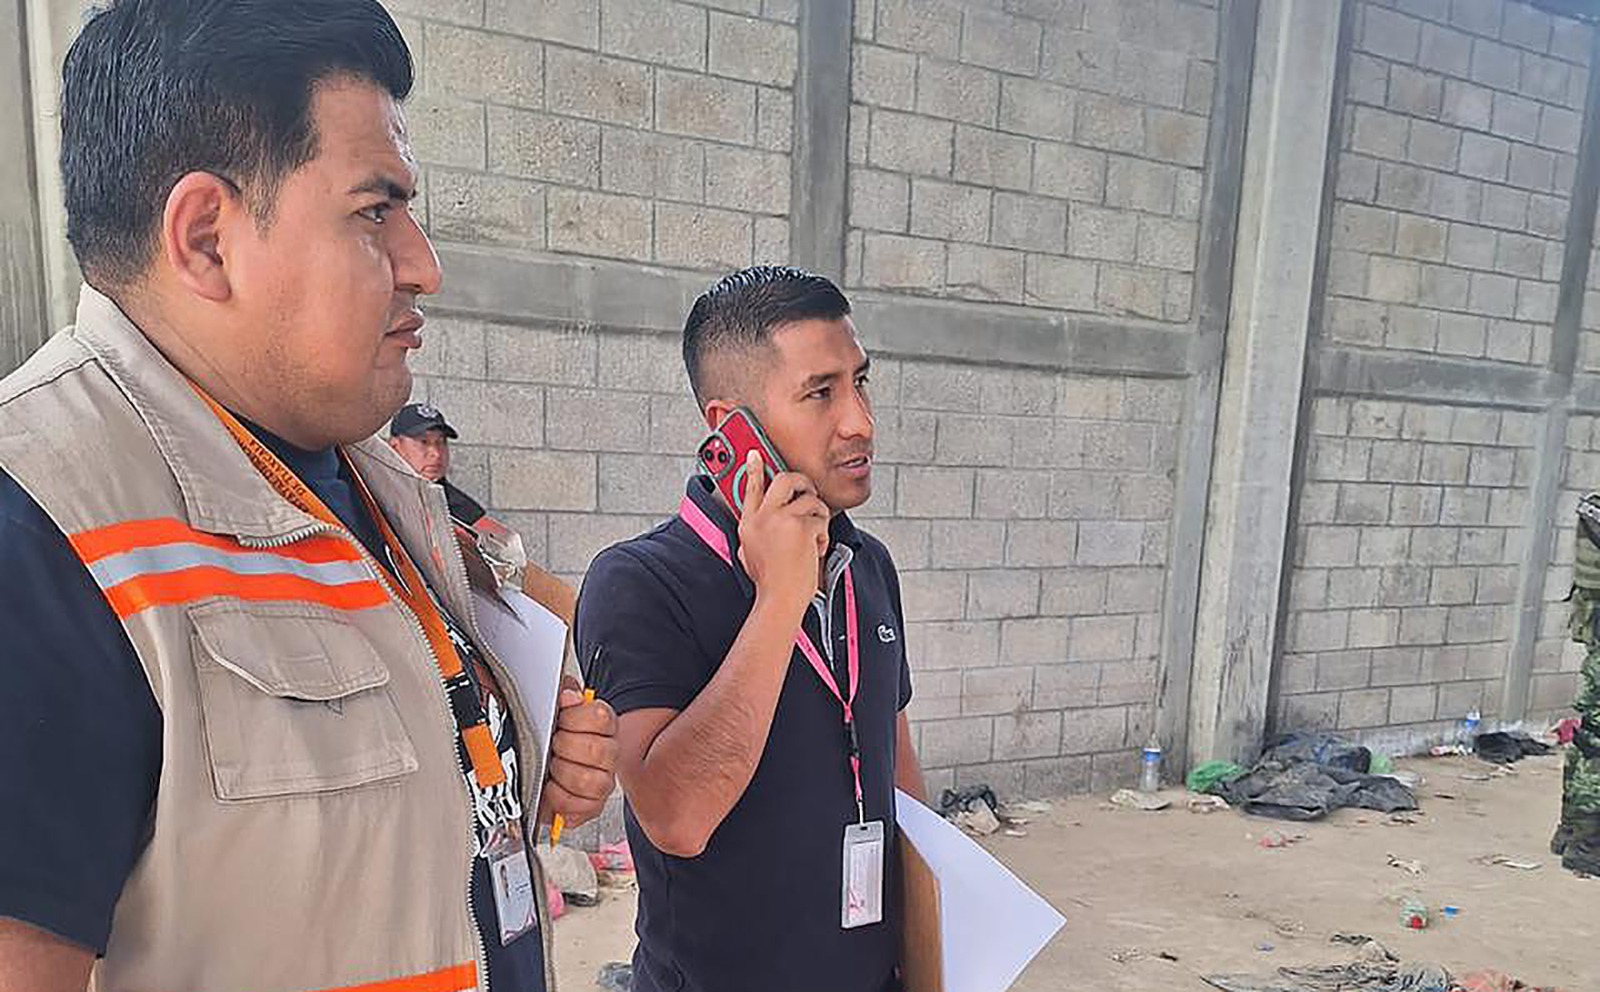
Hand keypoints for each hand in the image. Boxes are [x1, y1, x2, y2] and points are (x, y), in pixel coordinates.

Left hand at [538, 679, 618, 828]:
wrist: (541, 774)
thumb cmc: (550, 741)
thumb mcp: (552, 711)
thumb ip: (561, 694)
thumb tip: (568, 693)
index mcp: (602, 724)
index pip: (600, 717)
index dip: (574, 719)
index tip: (559, 722)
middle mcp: (608, 753)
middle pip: (596, 750)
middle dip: (564, 748)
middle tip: (552, 747)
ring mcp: (603, 781)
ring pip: (590, 781)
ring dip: (562, 774)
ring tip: (551, 769)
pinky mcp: (592, 807)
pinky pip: (580, 807)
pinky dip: (559, 799)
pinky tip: (552, 789)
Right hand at [735, 450, 828, 619]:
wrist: (780, 600)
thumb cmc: (770, 581)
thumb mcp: (749, 552)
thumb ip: (754, 531)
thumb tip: (760, 516)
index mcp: (748, 523)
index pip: (749, 488)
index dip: (753, 468)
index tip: (755, 454)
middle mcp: (762, 517)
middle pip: (783, 480)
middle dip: (801, 482)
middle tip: (808, 492)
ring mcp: (781, 520)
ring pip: (810, 499)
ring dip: (818, 516)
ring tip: (813, 537)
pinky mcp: (801, 527)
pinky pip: (821, 518)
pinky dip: (823, 534)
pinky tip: (815, 549)